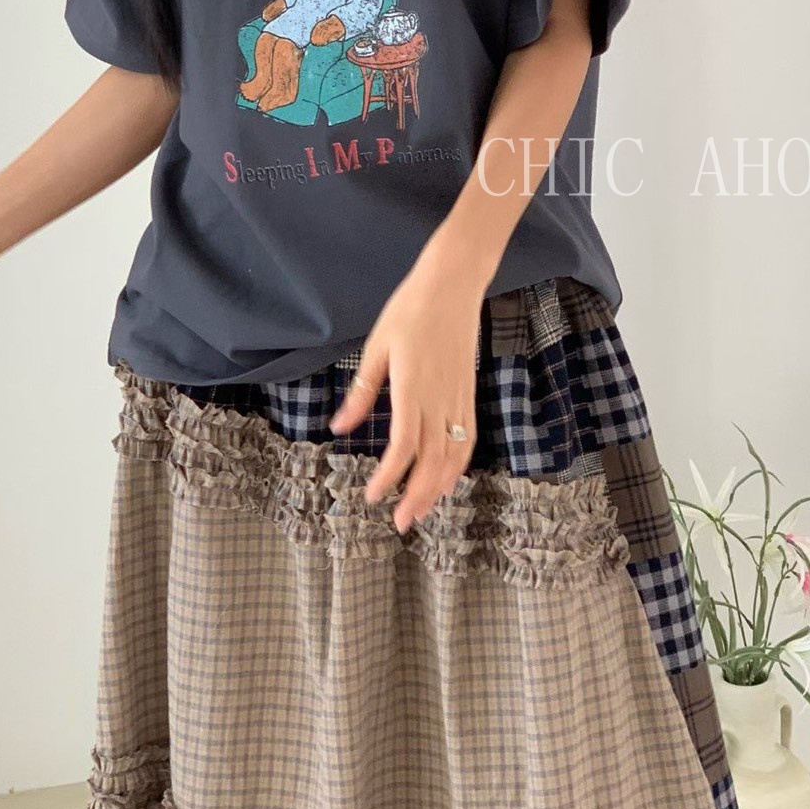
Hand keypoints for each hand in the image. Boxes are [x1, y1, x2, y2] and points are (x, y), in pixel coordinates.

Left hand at [328, 262, 481, 534]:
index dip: (390, 476)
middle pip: (433, 459)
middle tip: (401, 524)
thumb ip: (362, 392)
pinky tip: (447, 478)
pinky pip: (467, 438)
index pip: (404, 444)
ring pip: (454, 454)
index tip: (373, 496)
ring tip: (423, 510)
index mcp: (414, 387)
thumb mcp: (376, 347)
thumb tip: (340, 427)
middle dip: (418, 496)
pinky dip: (458, 464)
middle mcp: (441, 398)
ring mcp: (459, 397)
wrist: (453, 284)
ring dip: (440, 486)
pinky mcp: (469, 392)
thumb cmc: (410, 310)